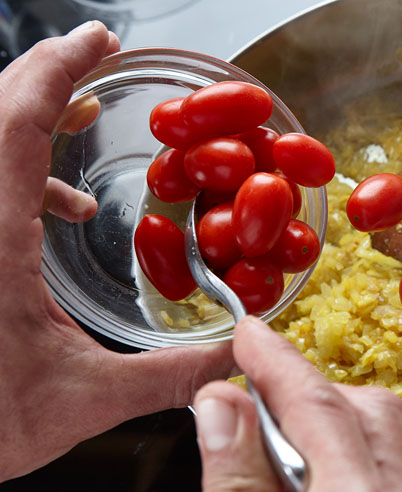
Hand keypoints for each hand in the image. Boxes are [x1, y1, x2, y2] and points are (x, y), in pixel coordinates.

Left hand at [0, 22, 234, 481]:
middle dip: (42, 79)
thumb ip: (168, 374)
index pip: (14, 122)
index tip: (97, 40)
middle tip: (94, 67)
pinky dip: (18, 170)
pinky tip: (58, 210)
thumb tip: (237, 358)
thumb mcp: (84, 400)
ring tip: (79, 122)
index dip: (57, 70)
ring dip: (27, 120)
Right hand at [194, 316, 401, 491]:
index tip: (251, 337)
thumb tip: (223, 407)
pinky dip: (360, 470)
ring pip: (393, 445)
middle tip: (254, 402)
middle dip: (310, 394)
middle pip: (370, 412)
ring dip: (337, 431)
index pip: (318, 406)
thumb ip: (234, 488)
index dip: (278, 363)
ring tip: (278, 461)